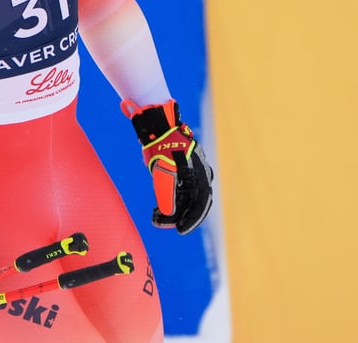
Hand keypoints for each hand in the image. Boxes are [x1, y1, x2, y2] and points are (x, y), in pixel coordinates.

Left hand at [123, 99, 213, 233]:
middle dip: (179, 216)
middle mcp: (198, 176)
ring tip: (155, 219)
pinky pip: (177, 193)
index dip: (193, 218)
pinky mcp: (180, 174)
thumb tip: (168, 214)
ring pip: (184, 200)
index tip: (181, 230)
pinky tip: (156, 211)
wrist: (157, 128)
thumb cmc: (163, 146)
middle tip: (162, 225)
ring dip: (172, 211)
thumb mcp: (163, 171)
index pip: (201, 201)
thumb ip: (166, 193)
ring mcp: (189, 175)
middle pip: (193, 203)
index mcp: (200, 174)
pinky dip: (168, 202)